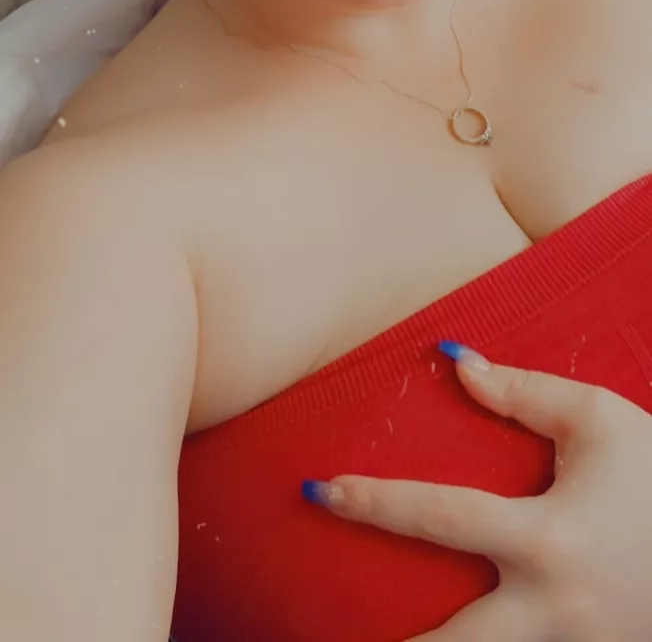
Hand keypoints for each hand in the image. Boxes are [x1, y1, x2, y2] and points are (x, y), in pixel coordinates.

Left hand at [304, 346, 651, 640]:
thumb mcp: (601, 421)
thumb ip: (525, 392)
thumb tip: (456, 364)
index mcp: (548, 539)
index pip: (441, 518)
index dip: (375, 504)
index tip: (322, 492)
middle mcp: (551, 609)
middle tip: (322, 636)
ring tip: (375, 641)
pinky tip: (445, 635)